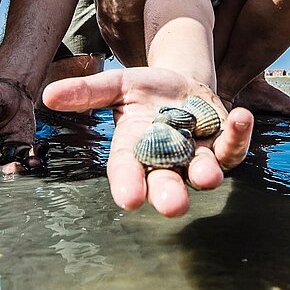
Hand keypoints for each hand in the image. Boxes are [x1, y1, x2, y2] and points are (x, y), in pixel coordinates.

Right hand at [0, 78, 46, 174]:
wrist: (13, 91)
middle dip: (1, 171)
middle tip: (11, 169)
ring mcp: (6, 150)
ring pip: (11, 165)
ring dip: (21, 168)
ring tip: (31, 163)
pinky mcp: (23, 147)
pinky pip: (29, 156)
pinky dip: (35, 157)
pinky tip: (40, 151)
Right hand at [42, 67, 253, 216]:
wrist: (182, 84)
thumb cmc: (144, 91)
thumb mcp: (117, 85)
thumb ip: (88, 92)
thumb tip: (48, 94)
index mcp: (134, 151)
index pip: (127, 173)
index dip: (127, 185)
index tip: (129, 199)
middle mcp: (166, 162)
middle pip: (167, 184)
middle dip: (169, 195)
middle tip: (172, 205)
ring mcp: (197, 157)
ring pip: (203, 174)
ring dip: (206, 174)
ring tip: (206, 174)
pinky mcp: (224, 147)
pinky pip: (233, 148)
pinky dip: (239, 135)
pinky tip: (241, 116)